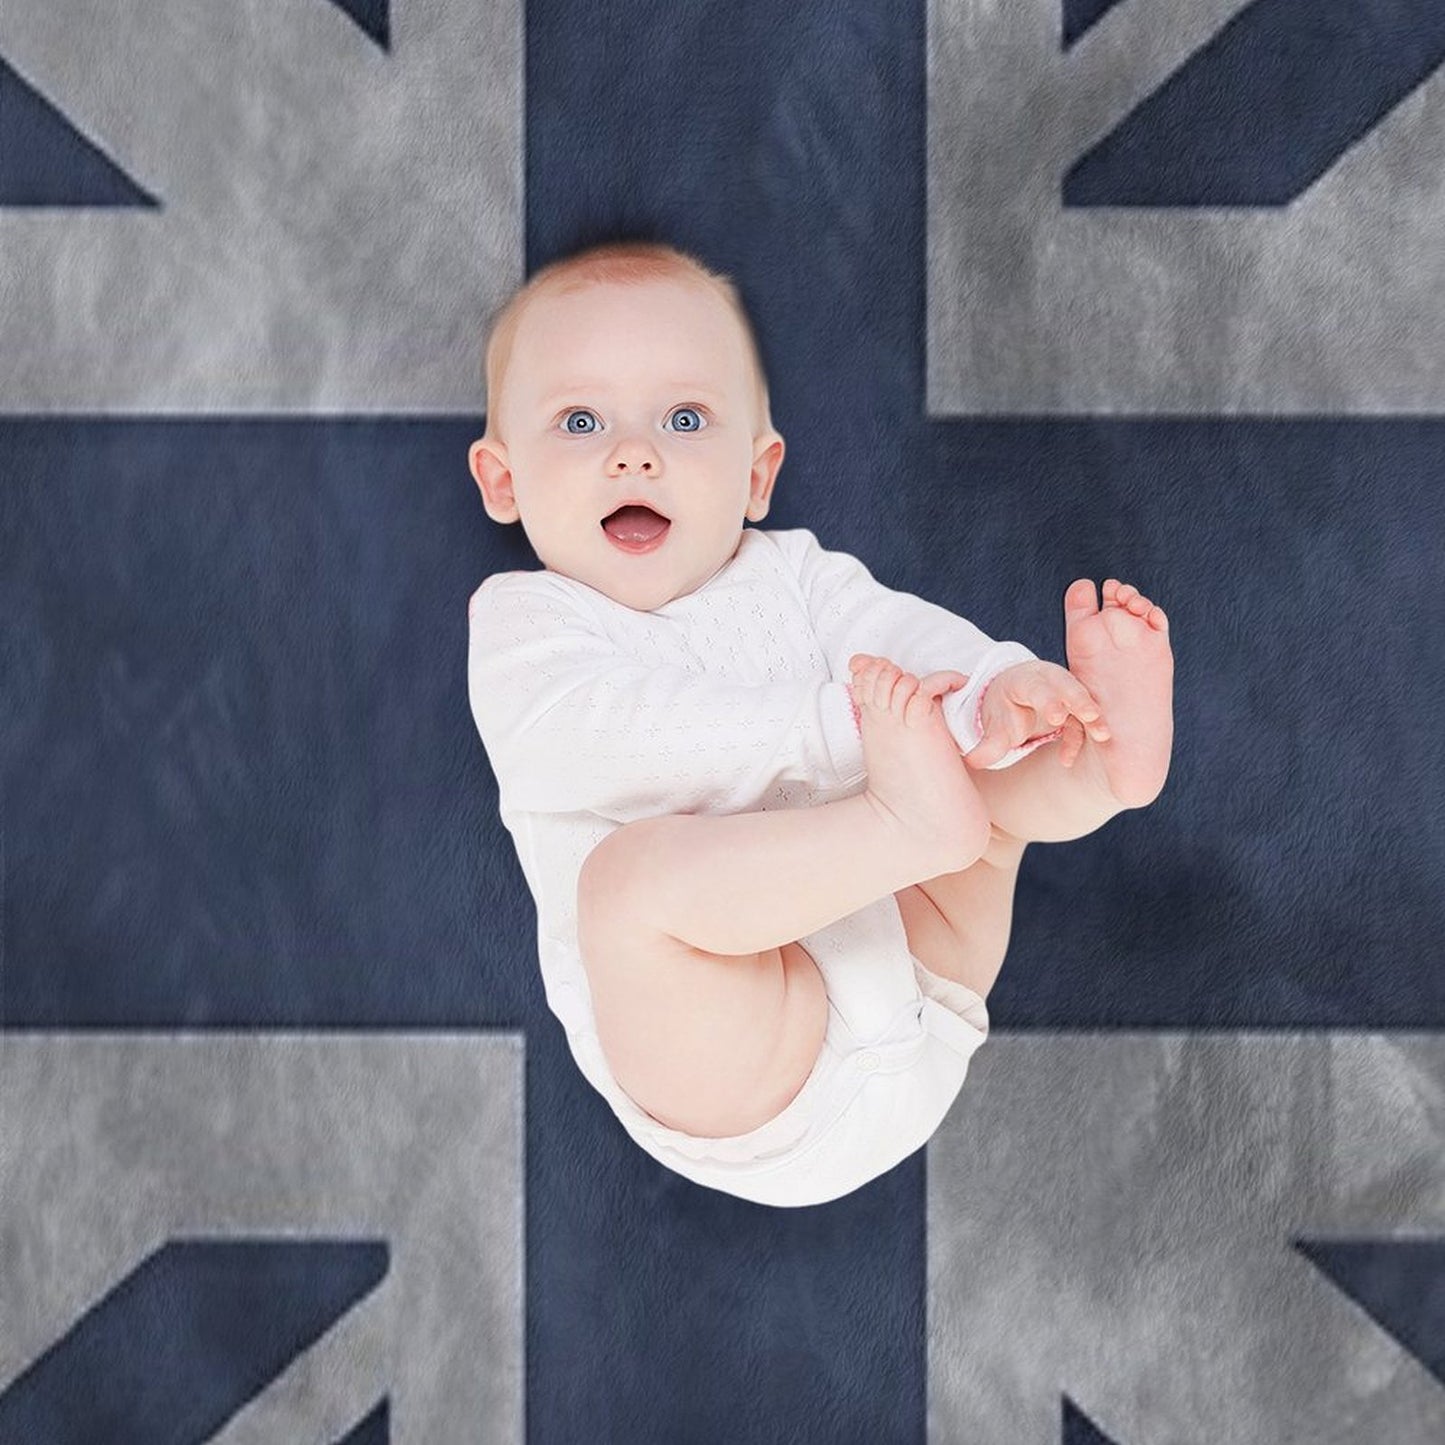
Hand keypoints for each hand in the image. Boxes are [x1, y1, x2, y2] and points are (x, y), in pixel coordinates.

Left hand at [963, 660, 1109, 770]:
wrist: (1013, 696)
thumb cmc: (1004, 708)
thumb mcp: (994, 724)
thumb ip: (987, 744)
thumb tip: (972, 762)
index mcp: (1023, 680)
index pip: (1037, 687)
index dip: (1048, 700)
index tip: (1057, 716)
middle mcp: (1048, 681)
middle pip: (1067, 686)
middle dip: (1079, 700)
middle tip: (1090, 715)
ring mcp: (1065, 691)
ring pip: (1083, 700)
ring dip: (1093, 717)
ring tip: (1103, 735)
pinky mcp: (1076, 706)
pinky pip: (1082, 721)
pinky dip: (1080, 738)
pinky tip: (1066, 760)